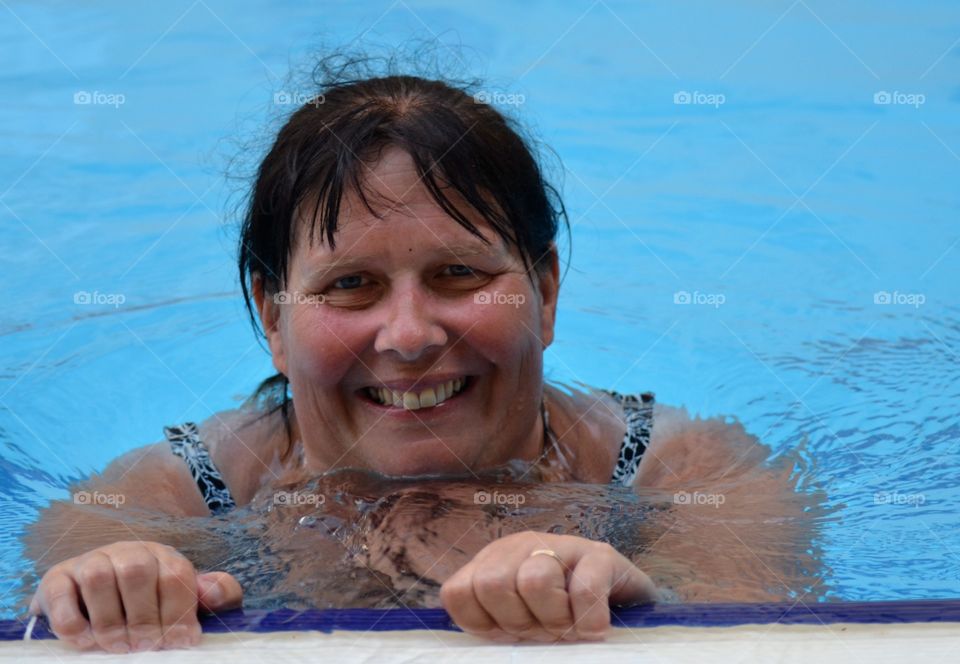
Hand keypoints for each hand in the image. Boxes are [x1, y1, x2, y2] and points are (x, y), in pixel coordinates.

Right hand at [29, 540, 241, 652]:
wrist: (95, 605)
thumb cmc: (154, 608)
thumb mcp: (191, 602)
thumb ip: (217, 595)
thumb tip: (212, 592)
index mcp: (164, 556)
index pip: (175, 573)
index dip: (179, 610)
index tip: (180, 642)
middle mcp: (128, 552)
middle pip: (138, 571)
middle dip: (144, 617)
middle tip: (146, 648)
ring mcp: (90, 562)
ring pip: (99, 577)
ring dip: (109, 620)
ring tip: (118, 648)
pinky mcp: (57, 579)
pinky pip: (60, 594)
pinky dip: (72, 622)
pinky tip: (85, 642)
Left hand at [440, 531, 656, 641]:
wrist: (627, 610)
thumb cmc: (563, 622)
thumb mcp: (518, 627)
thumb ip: (493, 626)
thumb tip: (477, 650)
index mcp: (492, 564)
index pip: (458, 592)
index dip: (483, 624)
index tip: (509, 635)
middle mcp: (521, 547)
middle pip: (492, 584)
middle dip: (519, 622)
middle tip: (544, 632)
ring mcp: (562, 545)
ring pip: (534, 581)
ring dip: (555, 620)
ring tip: (570, 628)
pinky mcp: (600, 554)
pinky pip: (584, 589)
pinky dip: (589, 620)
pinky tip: (594, 627)